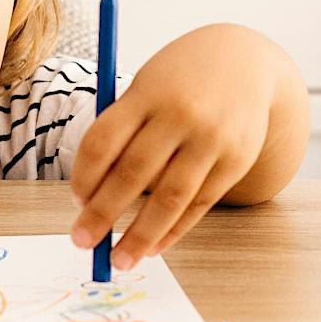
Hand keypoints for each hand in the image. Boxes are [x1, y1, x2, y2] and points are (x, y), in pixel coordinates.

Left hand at [69, 29, 275, 268]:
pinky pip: (199, 204)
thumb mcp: (147, 86)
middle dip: (102, 214)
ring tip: (118, 260)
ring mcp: (212, 139)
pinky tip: (153, 247)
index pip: (103, 141)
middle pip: (133, 173)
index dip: (84, 177)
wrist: (245, 61)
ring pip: (170, 198)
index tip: (75, 201)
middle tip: (81, 241)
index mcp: (148, 92)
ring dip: (140, 236)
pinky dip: (174, 230)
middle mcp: (181, 115)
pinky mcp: (236, 160)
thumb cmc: (179, 80)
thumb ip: (122, 130)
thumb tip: (91, 197)